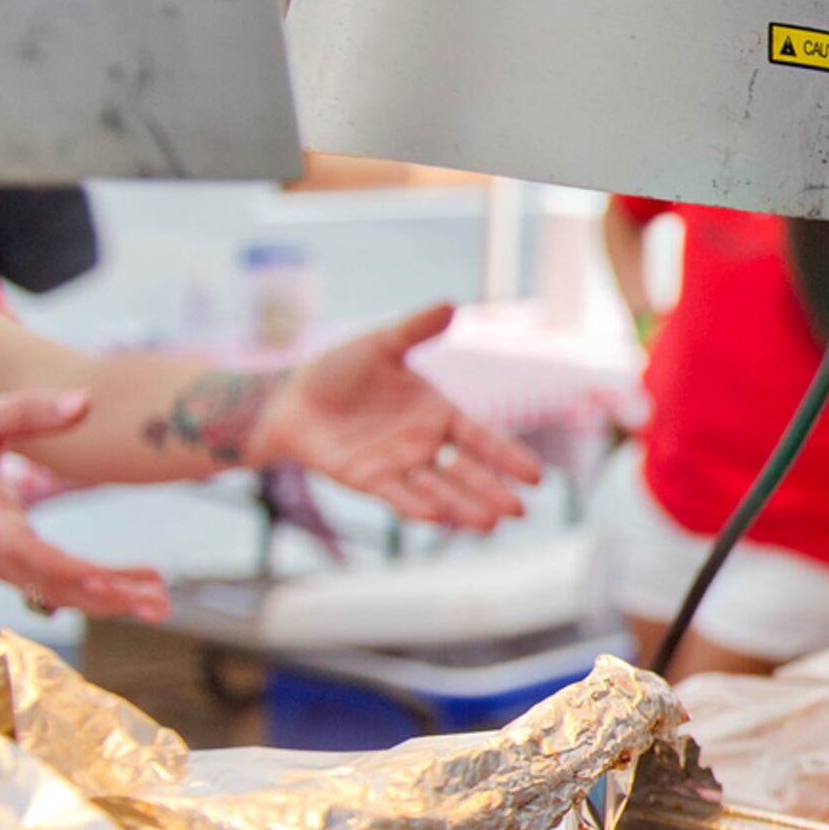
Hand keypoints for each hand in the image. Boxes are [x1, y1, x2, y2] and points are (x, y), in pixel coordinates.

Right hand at [0, 391, 172, 619]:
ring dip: (105, 599)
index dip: (68, 570)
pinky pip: (44, 585)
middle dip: (106, 596)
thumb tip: (84, 400)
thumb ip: (27, 410)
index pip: (28, 553)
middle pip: (50, 584)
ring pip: (51, 591)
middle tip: (159, 604)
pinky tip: (127, 587)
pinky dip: (86, 590)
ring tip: (159, 602)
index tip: (109, 580)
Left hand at [249, 305, 543, 528]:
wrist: (292, 398)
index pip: (481, 437)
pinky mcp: (370, 481)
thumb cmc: (339, 369)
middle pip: (468, 471)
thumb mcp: (380, 345)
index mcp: (438, 412)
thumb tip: (450, 304)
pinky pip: (398, 497)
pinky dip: (418, 507)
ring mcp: (400, 465)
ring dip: (464, 507)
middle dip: (493, 491)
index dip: (508, 455)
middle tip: (521, 511)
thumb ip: (414, 331)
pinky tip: (438, 517)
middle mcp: (426, 443)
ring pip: (440, 491)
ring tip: (489, 524)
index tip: (537, 476)